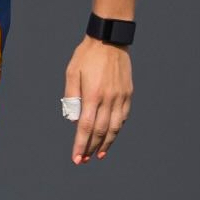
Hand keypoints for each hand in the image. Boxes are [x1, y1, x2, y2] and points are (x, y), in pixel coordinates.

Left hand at [63, 37, 132, 164]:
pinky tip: (111, 135)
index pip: (85, 127)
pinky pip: (123, 116)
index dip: (81, 145)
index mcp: (92, 94)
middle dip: (91, 148)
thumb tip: (72, 120)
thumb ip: (71, 96)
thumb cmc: (86, 56)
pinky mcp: (128, 94)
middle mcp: (108, 98)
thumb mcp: (71, 72)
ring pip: (115, 127)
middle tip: (85, 160)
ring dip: (106, 143)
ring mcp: (120, 97)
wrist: (109, 40)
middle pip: (100, 131)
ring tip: (98, 154)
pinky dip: (117, 128)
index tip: (77, 158)